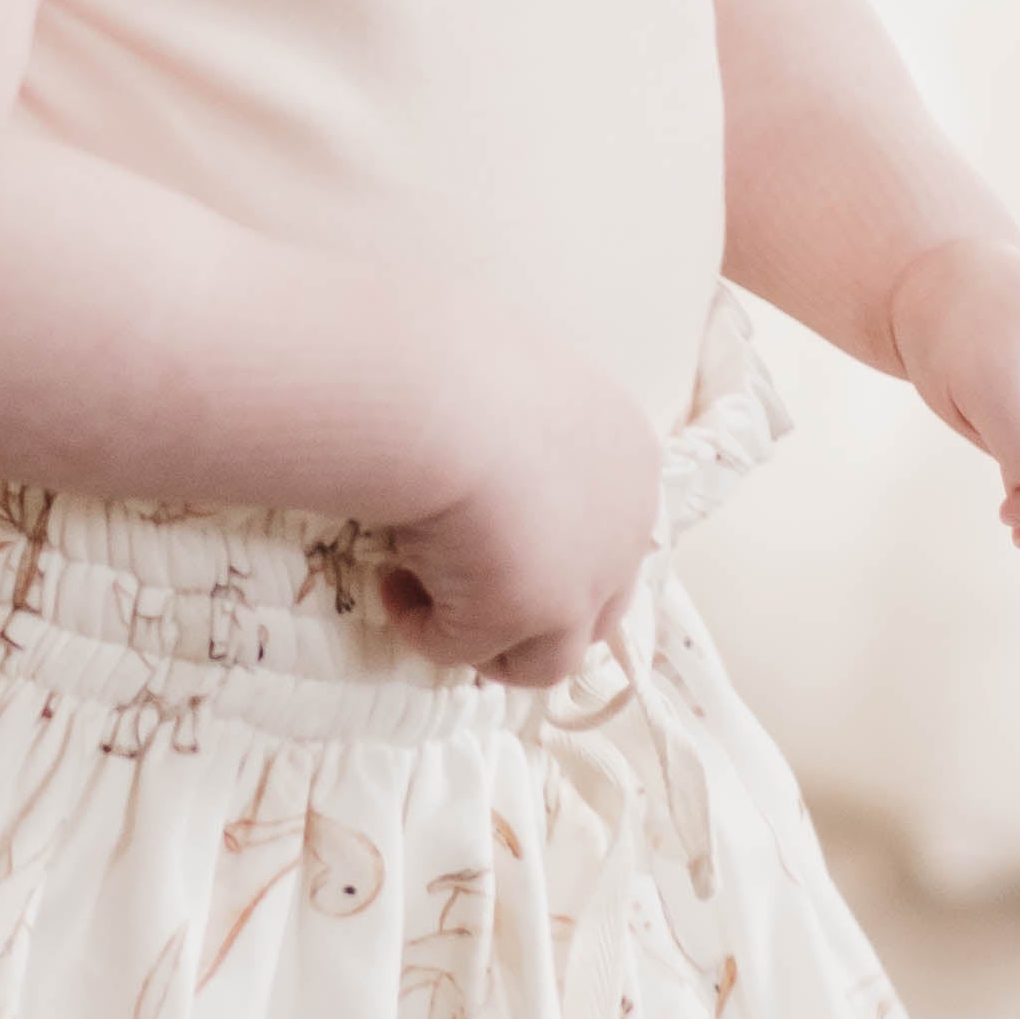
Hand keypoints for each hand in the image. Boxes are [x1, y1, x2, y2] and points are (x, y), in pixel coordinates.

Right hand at [379, 318, 664, 686]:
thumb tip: (472, 461)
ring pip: (551, 657)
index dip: (548, 551)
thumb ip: (515, 435)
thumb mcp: (506, 388)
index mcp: (626, 458)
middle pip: (596, 607)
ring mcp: (588, 579)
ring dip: (490, 645)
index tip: (483, 536)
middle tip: (463, 589)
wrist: (436, 392)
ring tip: (430, 604)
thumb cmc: (451, 361)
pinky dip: (428, 630)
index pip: (606, 532)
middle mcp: (626, 527)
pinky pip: (469, 651)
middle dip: (530, 612)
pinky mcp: (535, 615)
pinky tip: (393, 583)